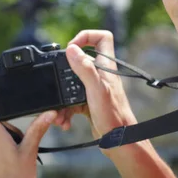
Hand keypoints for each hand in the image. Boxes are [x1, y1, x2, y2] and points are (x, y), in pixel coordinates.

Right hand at [53, 30, 137, 155]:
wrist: (119, 141)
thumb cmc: (114, 116)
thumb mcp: (96, 90)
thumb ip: (85, 69)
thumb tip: (72, 49)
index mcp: (107, 67)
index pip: (103, 38)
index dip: (87, 36)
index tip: (72, 47)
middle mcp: (102, 75)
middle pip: (83, 59)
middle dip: (66, 68)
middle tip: (58, 77)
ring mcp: (95, 89)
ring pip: (74, 82)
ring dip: (63, 95)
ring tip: (58, 110)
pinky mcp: (89, 103)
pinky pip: (72, 101)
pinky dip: (65, 109)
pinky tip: (64, 120)